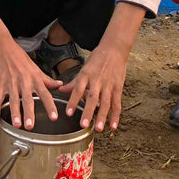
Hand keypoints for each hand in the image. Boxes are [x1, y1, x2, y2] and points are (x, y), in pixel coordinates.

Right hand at [0, 14, 61, 129]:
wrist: (2, 45)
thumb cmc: (19, 57)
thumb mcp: (35, 68)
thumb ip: (47, 79)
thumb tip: (60, 85)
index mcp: (34, 78)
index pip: (45, 94)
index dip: (50, 106)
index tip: (54, 117)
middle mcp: (24, 81)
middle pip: (28, 99)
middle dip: (29, 113)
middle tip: (31, 126)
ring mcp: (11, 82)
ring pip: (13, 100)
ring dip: (14, 113)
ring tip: (16, 124)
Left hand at [59, 2, 144, 131]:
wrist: (114, 50)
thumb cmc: (97, 59)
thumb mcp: (84, 69)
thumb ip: (73, 82)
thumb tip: (60, 90)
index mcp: (86, 75)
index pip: (78, 89)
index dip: (73, 101)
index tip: (68, 113)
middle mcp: (97, 80)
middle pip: (92, 98)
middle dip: (87, 112)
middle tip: (83, 125)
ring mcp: (108, 85)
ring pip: (105, 103)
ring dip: (102, 116)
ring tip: (98, 128)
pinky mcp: (118, 87)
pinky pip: (117, 103)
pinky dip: (116, 115)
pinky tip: (113, 126)